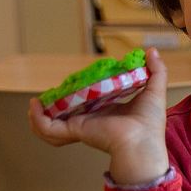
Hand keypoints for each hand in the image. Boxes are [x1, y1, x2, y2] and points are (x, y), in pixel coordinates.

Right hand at [27, 47, 170, 184]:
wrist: (142, 139)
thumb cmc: (149, 122)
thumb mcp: (154, 90)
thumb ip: (156, 71)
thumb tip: (151, 51)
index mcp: (106, 113)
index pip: (85, 106)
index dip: (75, 96)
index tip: (71, 84)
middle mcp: (91, 121)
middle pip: (64, 117)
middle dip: (51, 108)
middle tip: (45, 97)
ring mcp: (80, 126)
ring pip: (51, 126)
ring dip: (38, 116)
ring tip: (34, 103)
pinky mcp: (74, 130)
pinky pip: (48, 129)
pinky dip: (37, 120)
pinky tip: (34, 106)